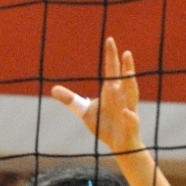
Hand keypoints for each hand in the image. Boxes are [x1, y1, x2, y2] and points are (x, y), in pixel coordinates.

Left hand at [52, 37, 142, 155]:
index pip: (111, 70)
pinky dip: (129, 116)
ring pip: (132, 95)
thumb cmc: (104, 126)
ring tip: (128, 73)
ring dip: (131, 85)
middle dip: (125, 67)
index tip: (109, 40)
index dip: (110, 56)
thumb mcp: (85, 112)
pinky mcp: (131, 127)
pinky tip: (125, 112)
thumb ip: (71, 101)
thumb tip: (53, 89)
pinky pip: (132, 120)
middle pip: (124, 79)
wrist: (120, 145)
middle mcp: (122, 98)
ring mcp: (129, 111)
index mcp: (111, 91)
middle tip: (125, 52)